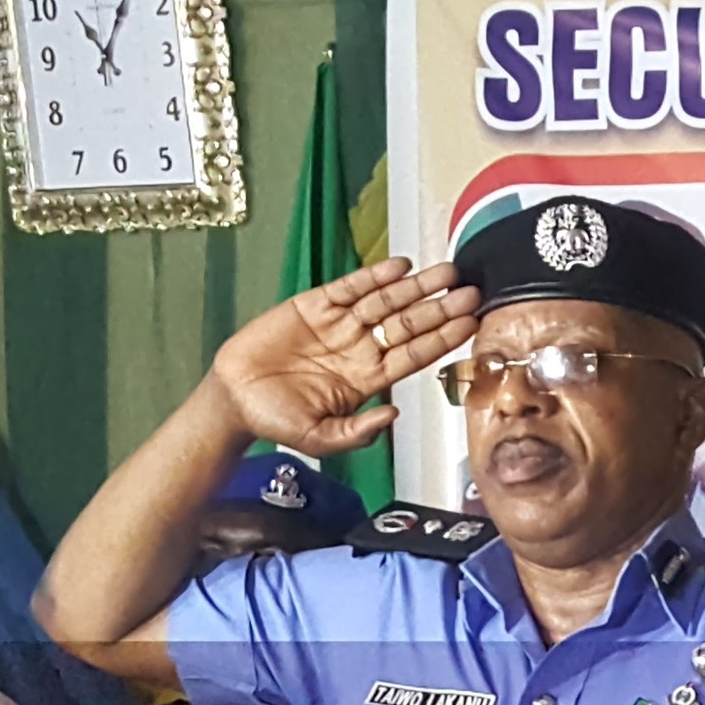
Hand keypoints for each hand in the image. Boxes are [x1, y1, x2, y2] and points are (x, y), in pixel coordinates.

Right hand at [208, 258, 481, 454]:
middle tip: (471, 292)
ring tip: (445, 273)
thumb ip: (358, 432)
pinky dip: (373, 276)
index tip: (471, 324)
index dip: (443, 339)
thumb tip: (394, 414)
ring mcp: (340, 324)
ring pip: (386, 301)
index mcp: (369, 378)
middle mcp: (361, 348)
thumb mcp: (320, 438)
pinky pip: (350, 287)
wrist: (233, 399)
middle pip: (409, 324)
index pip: (415, 355)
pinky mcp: (313, 305)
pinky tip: (400, 266)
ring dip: (416, 287)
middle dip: (440, 308)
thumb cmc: (277, 421)